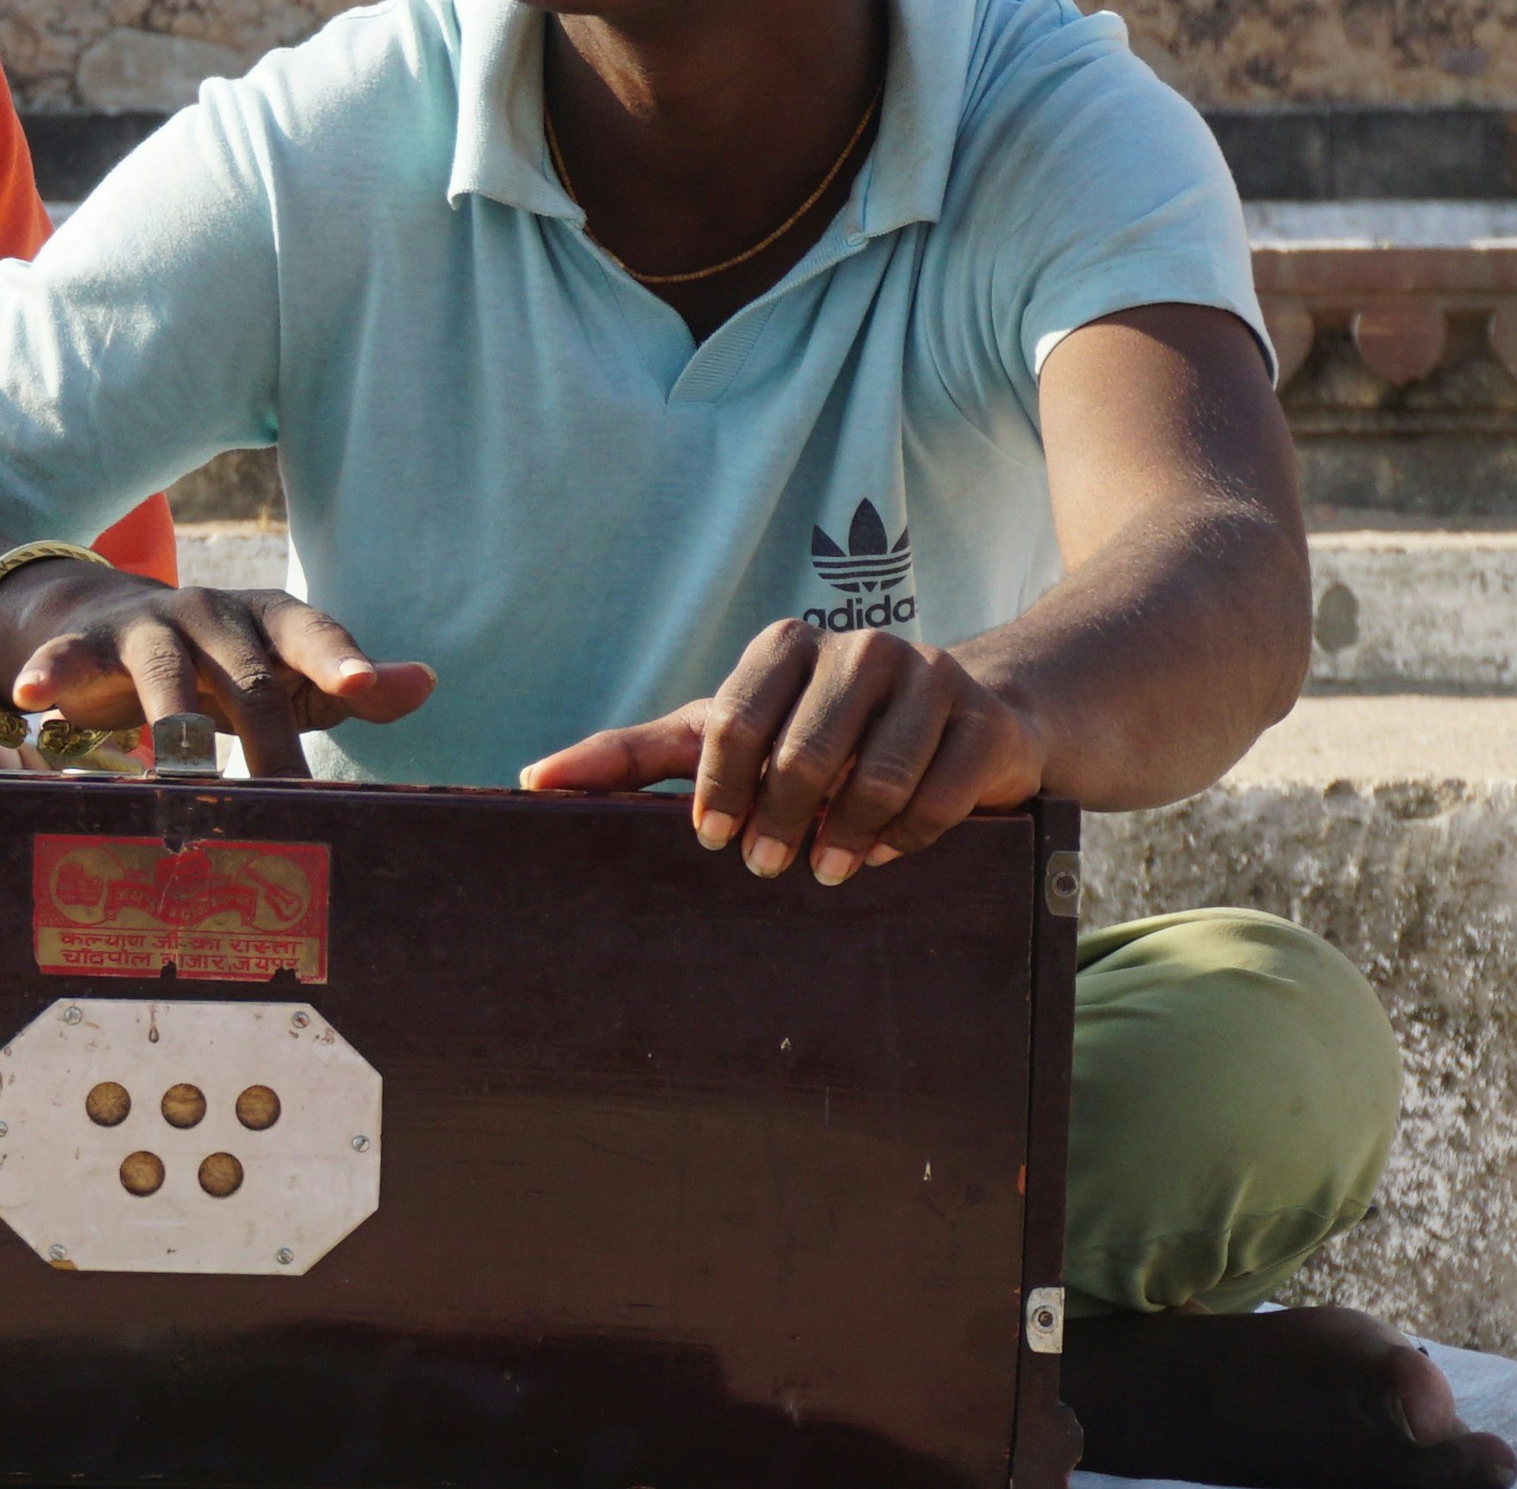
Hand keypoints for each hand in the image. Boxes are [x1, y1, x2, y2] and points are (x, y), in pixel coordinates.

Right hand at [0, 560, 436, 774]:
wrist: (112, 618)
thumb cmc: (224, 664)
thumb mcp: (286, 673)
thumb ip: (348, 682)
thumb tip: (426, 683)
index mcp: (271, 621)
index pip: (312, 636)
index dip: (340, 658)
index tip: (366, 684)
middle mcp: (215, 614)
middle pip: (246, 679)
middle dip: (265, 742)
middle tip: (285, 805)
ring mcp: (150, 625)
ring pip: (166, 675)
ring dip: (174, 726)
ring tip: (180, 779)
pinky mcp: (90, 643)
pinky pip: (70, 658)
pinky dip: (50, 673)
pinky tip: (30, 697)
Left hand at [520, 619, 1049, 882]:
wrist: (964, 722)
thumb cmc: (819, 735)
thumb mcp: (726, 736)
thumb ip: (636, 755)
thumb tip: (532, 781)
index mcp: (785, 646)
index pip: (733, 719)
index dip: (719, 787)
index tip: (712, 840)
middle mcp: (858, 650)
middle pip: (802, 753)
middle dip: (780, 824)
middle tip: (769, 870)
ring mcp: (929, 677)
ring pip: (876, 776)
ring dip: (846, 838)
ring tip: (827, 870)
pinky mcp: (984, 722)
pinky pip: (940, 795)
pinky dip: (908, 836)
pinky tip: (887, 853)